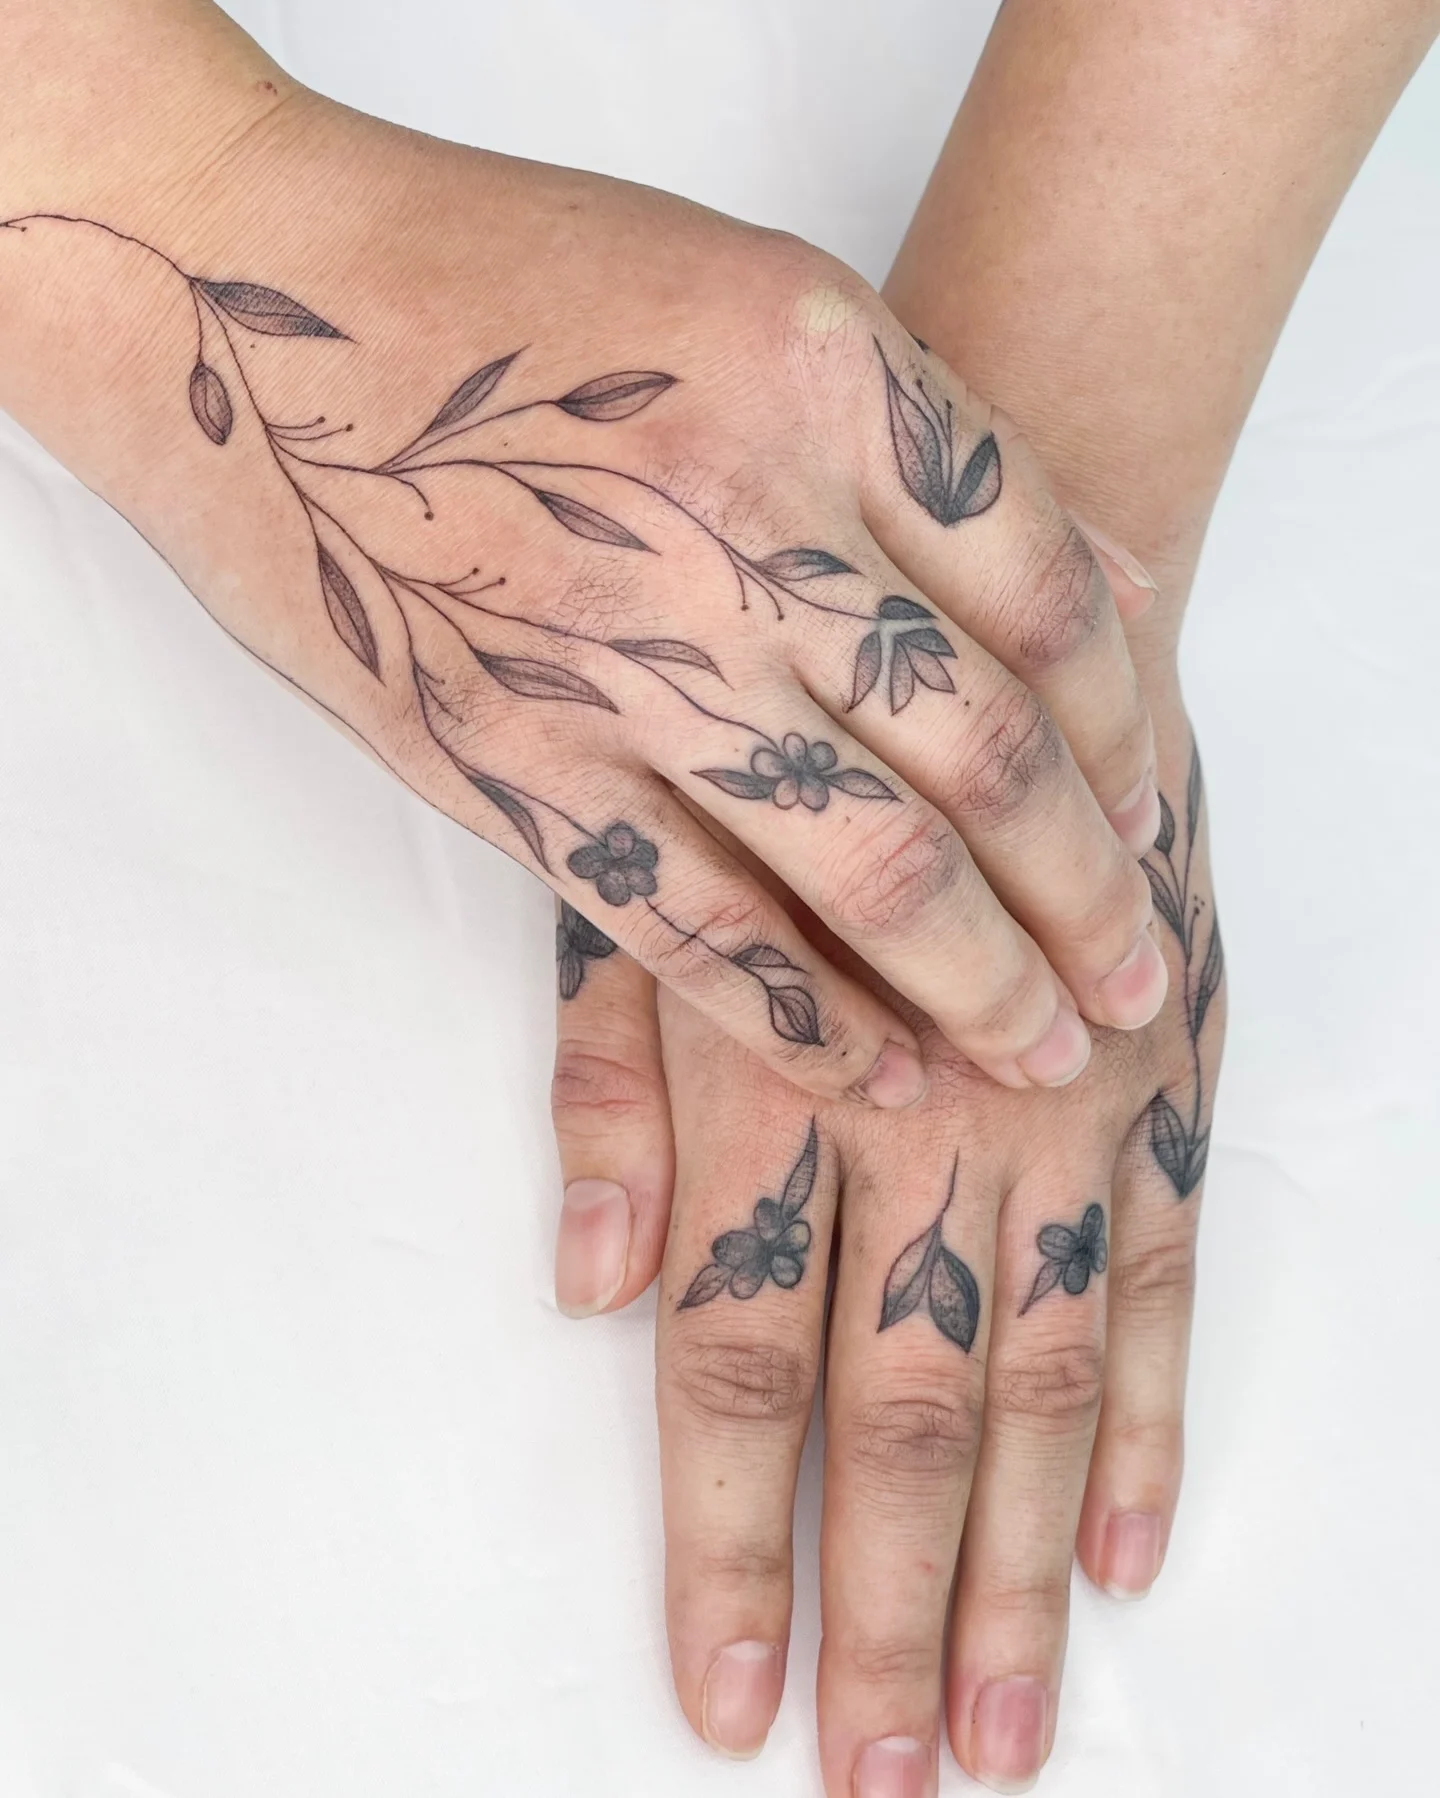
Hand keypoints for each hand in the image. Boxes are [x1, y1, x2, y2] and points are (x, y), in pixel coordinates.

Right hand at [0, 47, 1166, 1107]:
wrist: (245, 307)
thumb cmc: (507, 281)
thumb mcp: (757, 292)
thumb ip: (928, 448)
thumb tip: (1106, 591)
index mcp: (824, 375)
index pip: (1045, 596)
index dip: (1124, 731)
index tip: (1149, 820)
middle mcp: (741, 519)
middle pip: (985, 755)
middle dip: (1086, 897)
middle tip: (1132, 983)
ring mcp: (621, 657)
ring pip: (865, 867)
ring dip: (979, 984)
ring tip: (1046, 1057)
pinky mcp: (509, 765)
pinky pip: (690, 929)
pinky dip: (801, 1018)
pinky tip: (880, 1071)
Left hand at [549, 714, 1222, 1793]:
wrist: (995, 614)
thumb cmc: (788, 757)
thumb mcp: (646, 874)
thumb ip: (612, 1082)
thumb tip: (590, 1289)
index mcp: (787, 1077)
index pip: (742, 1356)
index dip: (730, 1537)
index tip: (728, 1700)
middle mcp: (939, 1114)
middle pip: (904, 1402)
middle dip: (888, 1603)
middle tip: (884, 1779)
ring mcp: (1072, 1105)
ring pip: (1048, 1372)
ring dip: (1026, 1563)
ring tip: (1009, 1729)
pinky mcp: (1171, 1078)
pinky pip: (1170, 1269)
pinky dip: (1153, 1417)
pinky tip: (1131, 1543)